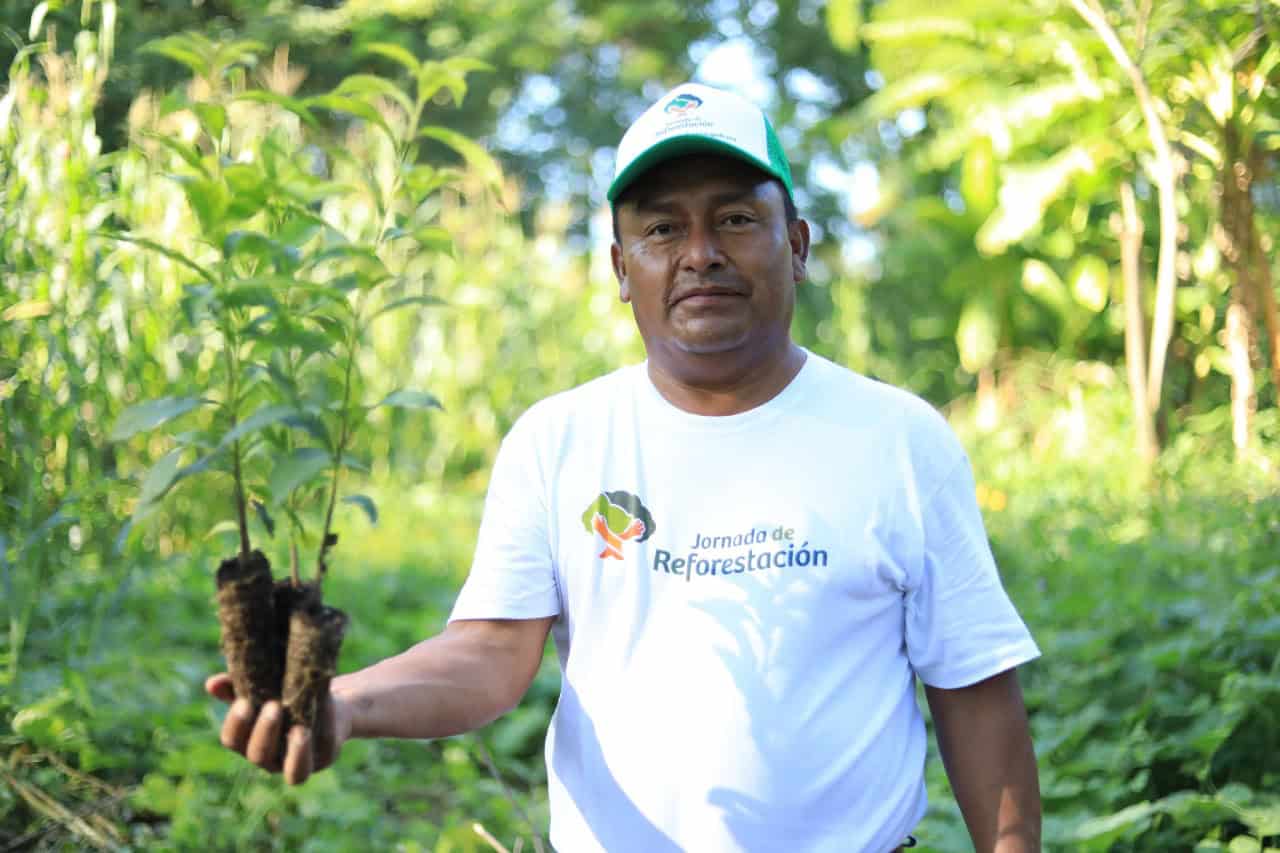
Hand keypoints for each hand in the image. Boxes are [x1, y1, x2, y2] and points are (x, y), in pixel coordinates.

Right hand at [205, 673, 349, 784]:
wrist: (328, 695)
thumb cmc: (288, 691)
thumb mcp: (266, 685)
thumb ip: (238, 686)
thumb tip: (212, 684)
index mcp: (249, 740)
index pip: (232, 740)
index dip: (236, 724)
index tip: (244, 702)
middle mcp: (269, 758)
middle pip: (257, 755)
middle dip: (264, 731)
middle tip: (273, 705)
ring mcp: (295, 763)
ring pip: (290, 771)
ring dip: (294, 750)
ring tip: (298, 727)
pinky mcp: (322, 758)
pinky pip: (317, 756)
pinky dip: (313, 743)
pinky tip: (311, 726)